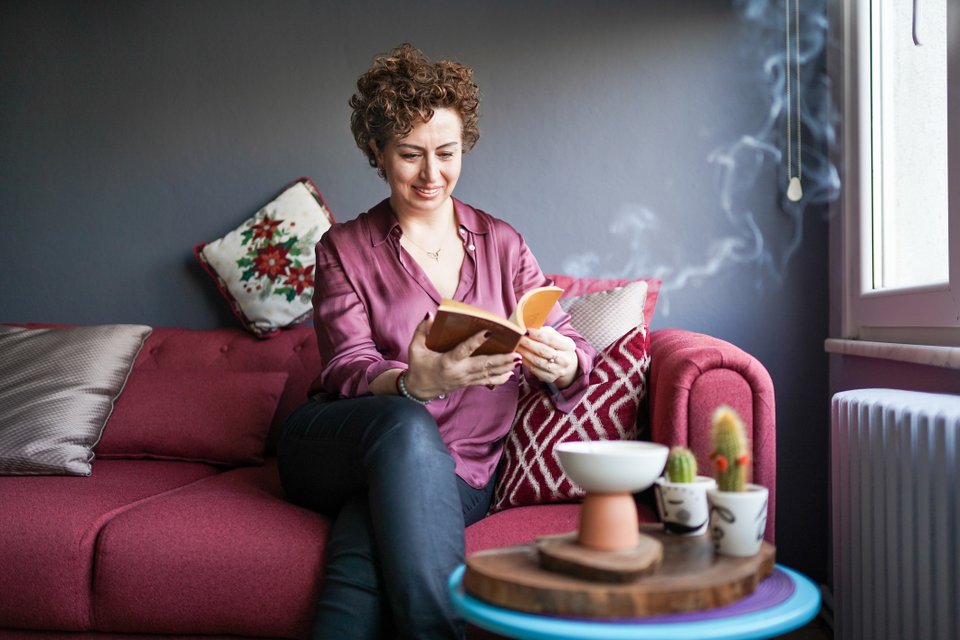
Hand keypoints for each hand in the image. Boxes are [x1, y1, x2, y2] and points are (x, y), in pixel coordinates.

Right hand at [403, 313, 520, 397]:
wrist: (419, 389)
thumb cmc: (418, 366)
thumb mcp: (415, 348)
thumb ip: (422, 330)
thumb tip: (430, 314)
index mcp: (447, 361)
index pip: (464, 350)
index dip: (476, 341)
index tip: (489, 332)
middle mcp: (459, 371)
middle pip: (483, 365)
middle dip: (501, 360)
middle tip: (517, 354)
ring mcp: (465, 379)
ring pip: (488, 374)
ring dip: (505, 367)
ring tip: (519, 360)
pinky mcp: (468, 383)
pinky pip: (486, 382)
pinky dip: (499, 378)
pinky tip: (511, 373)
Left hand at [518, 326, 577, 387]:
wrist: (565, 364)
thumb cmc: (556, 346)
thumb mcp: (555, 336)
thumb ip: (544, 331)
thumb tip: (528, 327)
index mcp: (568, 346)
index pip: (550, 339)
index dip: (537, 334)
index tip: (525, 330)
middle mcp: (565, 359)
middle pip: (543, 351)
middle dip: (527, 343)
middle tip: (516, 337)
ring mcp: (557, 370)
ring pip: (537, 361)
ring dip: (524, 353)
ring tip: (515, 345)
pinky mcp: (549, 378)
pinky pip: (534, 369)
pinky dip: (525, 361)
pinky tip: (519, 355)